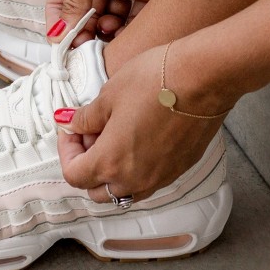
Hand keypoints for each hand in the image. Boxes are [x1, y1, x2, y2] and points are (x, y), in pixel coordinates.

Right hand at [45, 0, 194, 45]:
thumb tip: (60, 34)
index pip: (60, 6)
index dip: (59, 27)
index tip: (62, 46)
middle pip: (86, 18)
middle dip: (84, 34)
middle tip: (87, 46)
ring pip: (112, 22)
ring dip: (107, 34)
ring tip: (107, 32)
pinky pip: (139, 19)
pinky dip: (131, 31)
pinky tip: (126, 35)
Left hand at [55, 43, 235, 202]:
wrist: (203, 78)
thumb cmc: (154, 82)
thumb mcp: (108, 95)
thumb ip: (85, 118)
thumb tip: (69, 123)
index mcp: (110, 163)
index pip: (74, 175)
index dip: (67, 152)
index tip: (72, 129)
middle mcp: (134, 180)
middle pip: (97, 191)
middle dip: (87, 166)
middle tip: (90, 135)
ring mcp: (159, 178)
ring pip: (124, 191)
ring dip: (112, 173)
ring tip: (114, 138)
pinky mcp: (179, 170)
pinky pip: (149, 181)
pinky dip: (136, 169)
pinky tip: (139, 139)